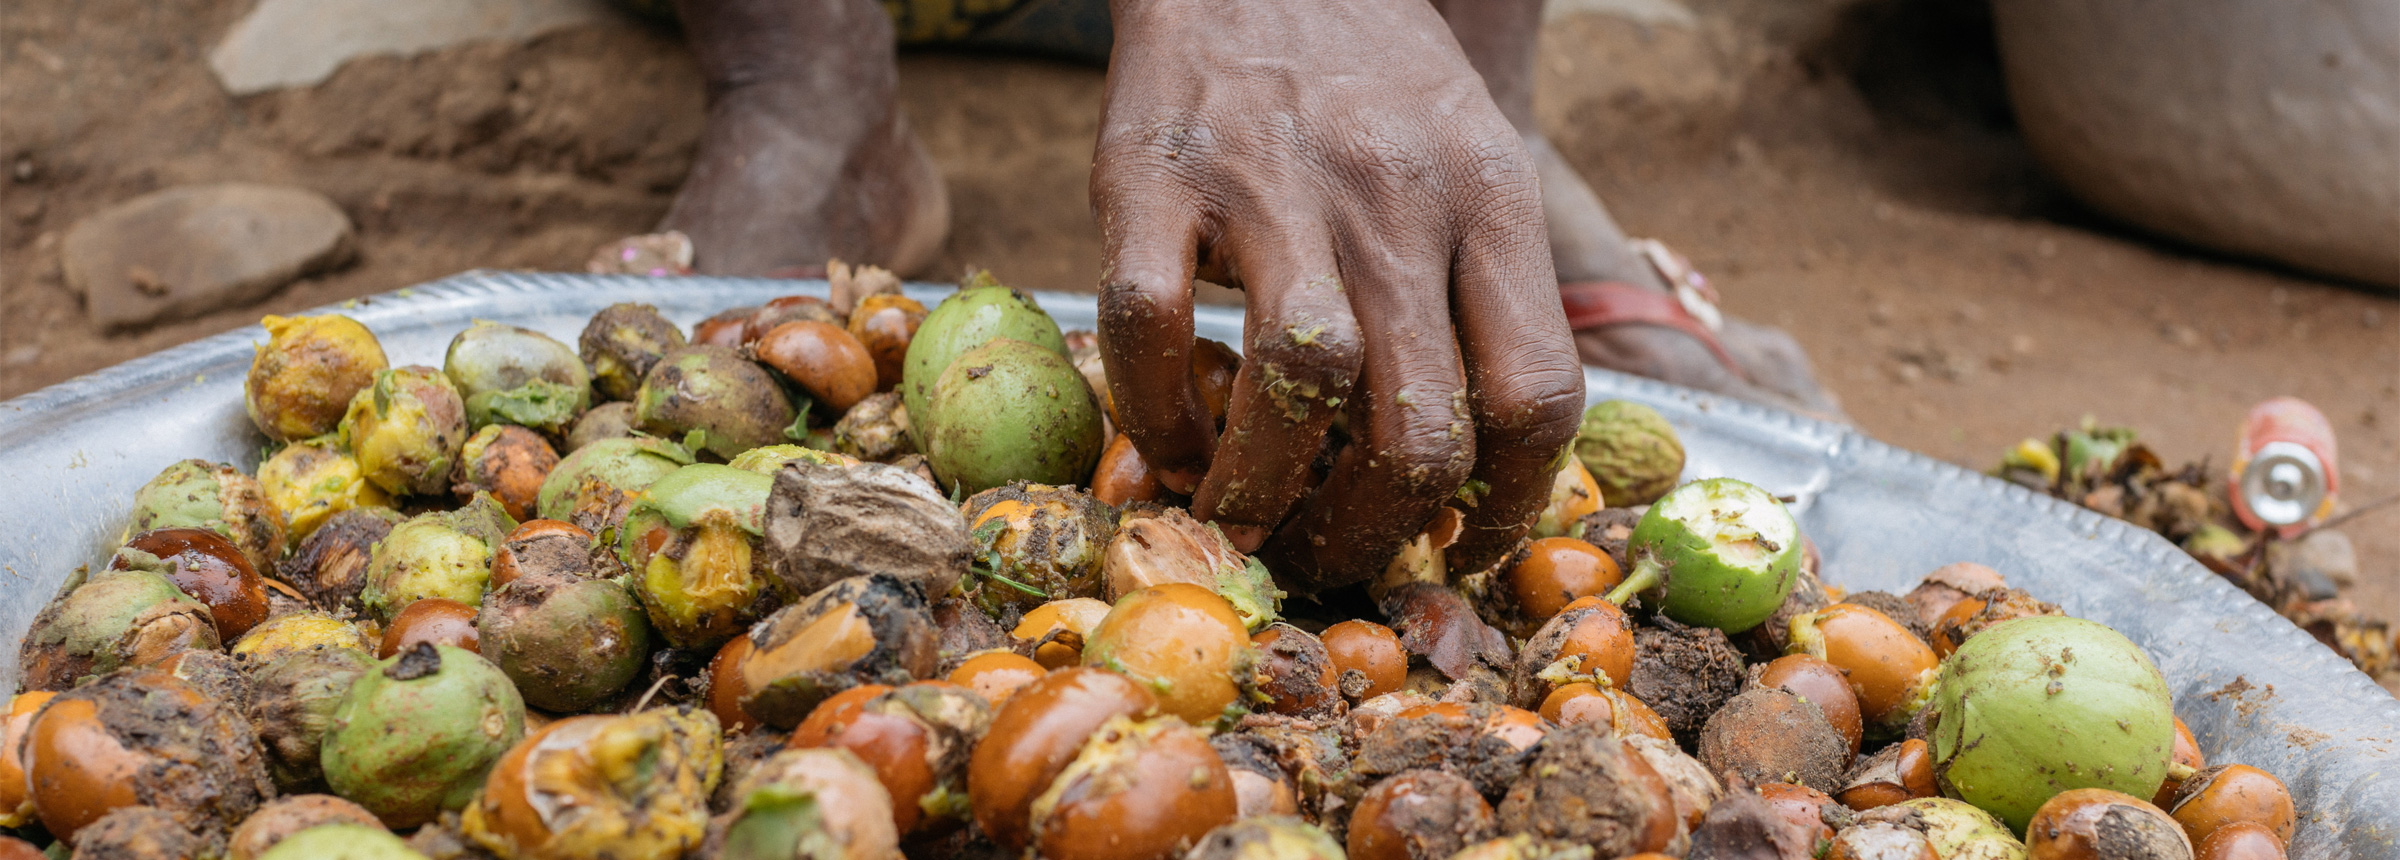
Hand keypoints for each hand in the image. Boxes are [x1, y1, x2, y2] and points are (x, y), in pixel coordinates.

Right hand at [1092, 0, 1583, 591]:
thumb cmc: (1372, 79)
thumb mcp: (1474, 156)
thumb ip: (1489, 290)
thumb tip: (1487, 466)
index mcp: (1490, 199)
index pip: (1538, 394)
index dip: (1506, 508)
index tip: (1458, 547)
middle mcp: (1394, 196)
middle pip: (1420, 426)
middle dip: (1374, 531)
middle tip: (1334, 550)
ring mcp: (1270, 184)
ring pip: (1294, 388)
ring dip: (1266, 492)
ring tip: (1246, 517)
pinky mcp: (1152, 178)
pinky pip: (1150, 328)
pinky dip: (1156, 414)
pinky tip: (1169, 439)